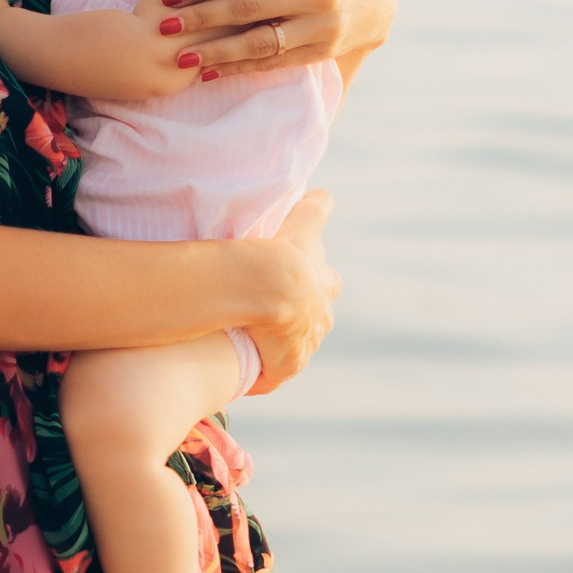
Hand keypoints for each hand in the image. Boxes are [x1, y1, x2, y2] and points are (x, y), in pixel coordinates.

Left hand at [156, 0, 397, 83]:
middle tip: (163, 26)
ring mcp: (320, 26)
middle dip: (200, 19)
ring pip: (258, 43)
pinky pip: (272, 63)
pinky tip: (208, 72)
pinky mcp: (319, 52)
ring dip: (215, 53)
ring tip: (180, 57)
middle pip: (246, 9)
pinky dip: (239, 69)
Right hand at [233, 190, 337, 389]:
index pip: (326, 285)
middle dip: (304, 322)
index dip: (317, 285)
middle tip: (279, 319)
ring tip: (255, 347)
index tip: (302, 285)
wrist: (270, 287)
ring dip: (278, 348)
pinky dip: (260, 376)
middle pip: (317, 322)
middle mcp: (319, 319)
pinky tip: (246, 378)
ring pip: (294, 349)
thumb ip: (316, 208)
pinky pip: (271, 376)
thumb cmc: (284, 253)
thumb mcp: (304, 223)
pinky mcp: (286, 366)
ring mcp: (304, 345)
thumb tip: (324, 194)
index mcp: (323, 286)